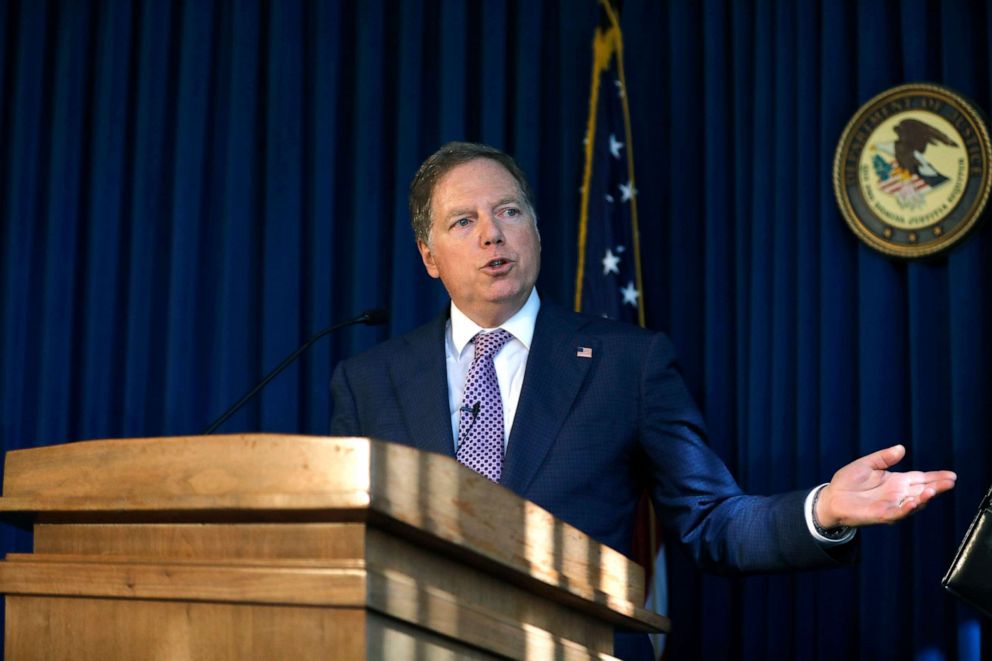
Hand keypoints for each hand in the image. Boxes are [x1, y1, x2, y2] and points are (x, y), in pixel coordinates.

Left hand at [816, 444, 956, 527]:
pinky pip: (897, 513)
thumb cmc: (848, 481)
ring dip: (924, 497)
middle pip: (922, 490)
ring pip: (914, 503)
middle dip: (937, 486)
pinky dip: (906, 508)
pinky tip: (913, 502)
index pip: (921, 478)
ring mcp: (891, 505)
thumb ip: (883, 457)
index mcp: (896, 481)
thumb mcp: (866, 464)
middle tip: (951, 481)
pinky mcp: (881, 514)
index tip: (951, 475)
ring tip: (934, 490)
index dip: (936, 477)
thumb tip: (901, 448)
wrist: (831, 497)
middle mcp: (898, 494)